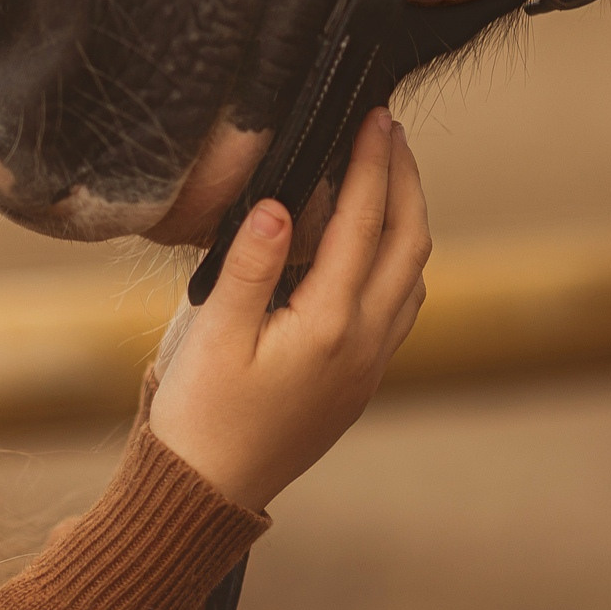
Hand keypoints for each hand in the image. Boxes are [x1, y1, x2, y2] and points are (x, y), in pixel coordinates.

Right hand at [147, 108, 428, 511]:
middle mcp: (363, 344)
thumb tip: (282, 203)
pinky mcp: (357, 382)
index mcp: (329, 325)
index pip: (364, 224)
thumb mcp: (211, 333)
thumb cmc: (198, 414)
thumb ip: (248, 264)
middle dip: (405, 181)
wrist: (207, 493)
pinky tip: (372, 247)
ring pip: (412, 276)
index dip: (371, 164)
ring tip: (385, 175)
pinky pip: (398, 307)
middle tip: (388, 130)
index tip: (374, 116)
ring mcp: (367, 366)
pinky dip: (397, 260)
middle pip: (410, 244)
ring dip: (407, 219)